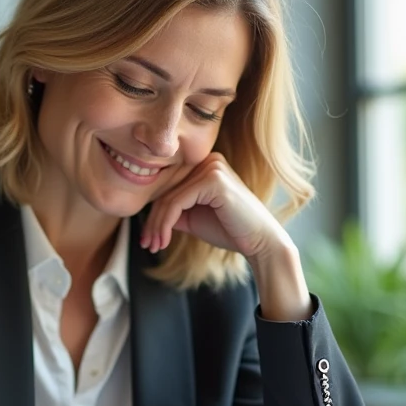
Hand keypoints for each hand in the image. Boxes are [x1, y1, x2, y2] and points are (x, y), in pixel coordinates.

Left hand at [142, 153, 311, 320]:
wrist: (259, 242)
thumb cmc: (229, 230)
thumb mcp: (193, 217)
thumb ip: (173, 209)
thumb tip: (146, 211)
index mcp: (205, 164)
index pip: (169, 185)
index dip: (154, 212)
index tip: (147, 238)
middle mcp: (209, 160)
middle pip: (166, 190)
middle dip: (152, 221)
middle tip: (146, 244)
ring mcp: (212, 167)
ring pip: (168, 198)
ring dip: (156, 226)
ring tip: (153, 246)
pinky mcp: (213, 180)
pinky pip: (177, 202)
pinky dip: (165, 224)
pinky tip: (164, 240)